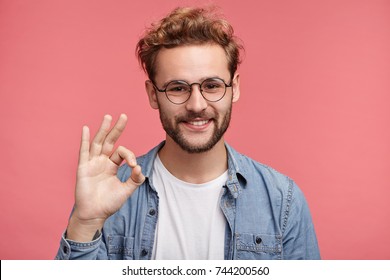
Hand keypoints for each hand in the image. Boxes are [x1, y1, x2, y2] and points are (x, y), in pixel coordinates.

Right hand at [66, 114, 144, 240]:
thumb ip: (135, 179)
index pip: (122, 152)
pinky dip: (85, 140)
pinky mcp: (83, 168)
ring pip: (98, 143)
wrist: (94, 214)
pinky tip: (87, 129)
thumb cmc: (109, 203)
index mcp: (112, 165)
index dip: (130, 155)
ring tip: (108, 116)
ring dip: (103, 129)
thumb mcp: (126, 190)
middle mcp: (102, 162)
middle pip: (110, 141)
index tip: (134, 166)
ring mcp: (92, 163)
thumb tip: (140, 168)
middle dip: (117, 129)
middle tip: (124, 116)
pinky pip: (84, 152)